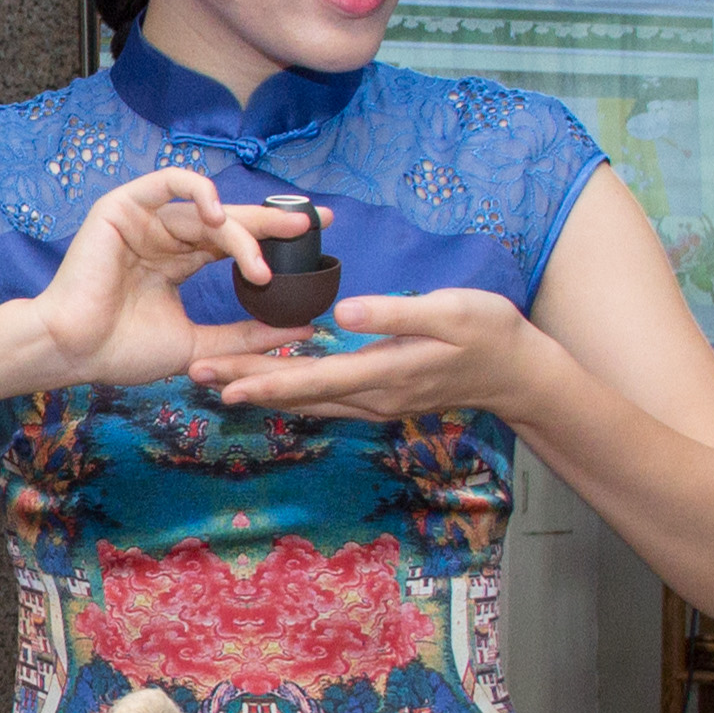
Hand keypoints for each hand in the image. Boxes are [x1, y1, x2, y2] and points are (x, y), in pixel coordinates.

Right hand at [28, 168, 297, 389]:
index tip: (316, 240)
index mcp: (179, 261)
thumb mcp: (198, 345)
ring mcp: (144, 219)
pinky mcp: (123, 206)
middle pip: (228, 221)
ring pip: (206, 211)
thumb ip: (245, 336)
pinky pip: (168, 181)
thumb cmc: (122, 351)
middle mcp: (164, 235)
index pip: (234, 241)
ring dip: (241, 234)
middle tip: (311, 227)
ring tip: (262, 265)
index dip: (272, 239)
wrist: (74, 351)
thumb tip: (301, 328)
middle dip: (271, 223)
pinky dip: (199, 192)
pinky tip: (221, 219)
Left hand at [188, 284, 565, 422]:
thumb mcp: (449, 311)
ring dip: (262, 390)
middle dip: (246, 384)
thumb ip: (395, 314)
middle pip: (298, 394)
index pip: (313, 380)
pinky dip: (290, 390)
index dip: (266, 380)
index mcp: (384, 374)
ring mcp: (374, 401)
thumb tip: (344, 313)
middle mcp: (372, 396)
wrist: (518, 372)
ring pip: (306, 398)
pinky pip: (323, 396)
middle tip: (195, 373)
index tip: (224, 381)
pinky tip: (266, 384)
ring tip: (216, 381)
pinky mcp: (378, 395)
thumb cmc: (489, 332)